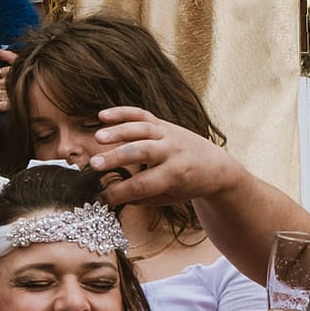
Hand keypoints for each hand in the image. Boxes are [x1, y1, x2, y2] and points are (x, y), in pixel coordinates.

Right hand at [87, 106, 243, 208]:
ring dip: (119, 131)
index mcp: (176, 175)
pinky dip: (122, 112)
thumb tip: (113, 197)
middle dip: (117, 157)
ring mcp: (168, 134)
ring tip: (98, 137)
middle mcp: (173, 151)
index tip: (102, 198)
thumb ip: (142, 197)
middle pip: (142, 152)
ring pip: (142, 129)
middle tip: (95, 165)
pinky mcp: (163, 123)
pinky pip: (142, 114)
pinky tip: (102, 115)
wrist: (214, 166)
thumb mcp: (169, 198)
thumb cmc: (188, 185)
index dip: (120, 192)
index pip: (142, 185)